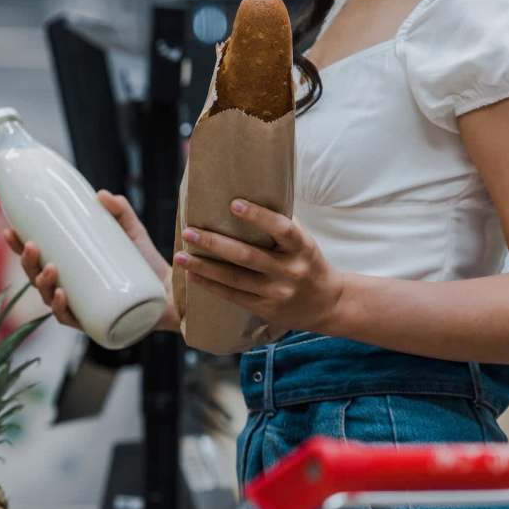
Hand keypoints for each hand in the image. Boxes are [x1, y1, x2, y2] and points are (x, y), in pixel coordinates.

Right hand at [4, 189, 180, 332]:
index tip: (9, 229)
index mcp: (71, 270)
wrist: (172, 293)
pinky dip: (63, 309)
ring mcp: (81, 308)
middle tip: (32, 246)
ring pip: (50, 299)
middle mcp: (71, 291)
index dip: (18, 247)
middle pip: (37, 279)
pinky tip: (61, 296)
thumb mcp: (132, 232)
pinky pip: (72, 320)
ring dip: (43, 284)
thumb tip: (100, 194)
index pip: (37, 259)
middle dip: (28, 263)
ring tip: (50, 268)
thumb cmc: (147, 264)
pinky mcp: (96, 323)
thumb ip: (120, 211)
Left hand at [173, 199, 343, 332]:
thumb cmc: (307, 263)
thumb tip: (245, 200)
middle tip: (189, 232)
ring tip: (181, 256)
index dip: (259, 216)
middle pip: (248, 256)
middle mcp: (290, 271)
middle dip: (215, 244)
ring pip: (235, 278)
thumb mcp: (303, 242)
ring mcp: (276, 292)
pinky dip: (210, 285)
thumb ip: (280, 227)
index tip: (234, 204)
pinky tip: (192, 275)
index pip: (282, 229)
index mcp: (302, 248)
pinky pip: (233, 296)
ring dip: (204, 267)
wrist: (328, 304)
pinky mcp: (265, 309)